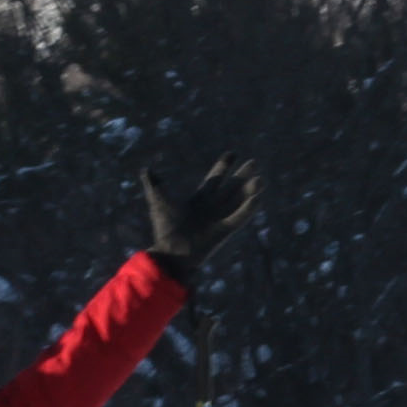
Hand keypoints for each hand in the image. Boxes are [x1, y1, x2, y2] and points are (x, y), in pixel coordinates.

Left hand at [144, 156, 259, 266]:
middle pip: (230, 188)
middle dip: (241, 176)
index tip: (232, 154)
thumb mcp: (159, 202)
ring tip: (260, 179)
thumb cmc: (165, 229)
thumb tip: (146, 169)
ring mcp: (219, 219)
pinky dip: (248, 208)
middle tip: (253, 163)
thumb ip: (155, 185)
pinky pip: (239, 218)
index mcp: (198, 201)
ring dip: (248, 190)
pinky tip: (257, 197)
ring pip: (238, 201)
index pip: (214, 180)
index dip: (223, 167)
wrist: (171, 252)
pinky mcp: (224, 232)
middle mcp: (211, 208)